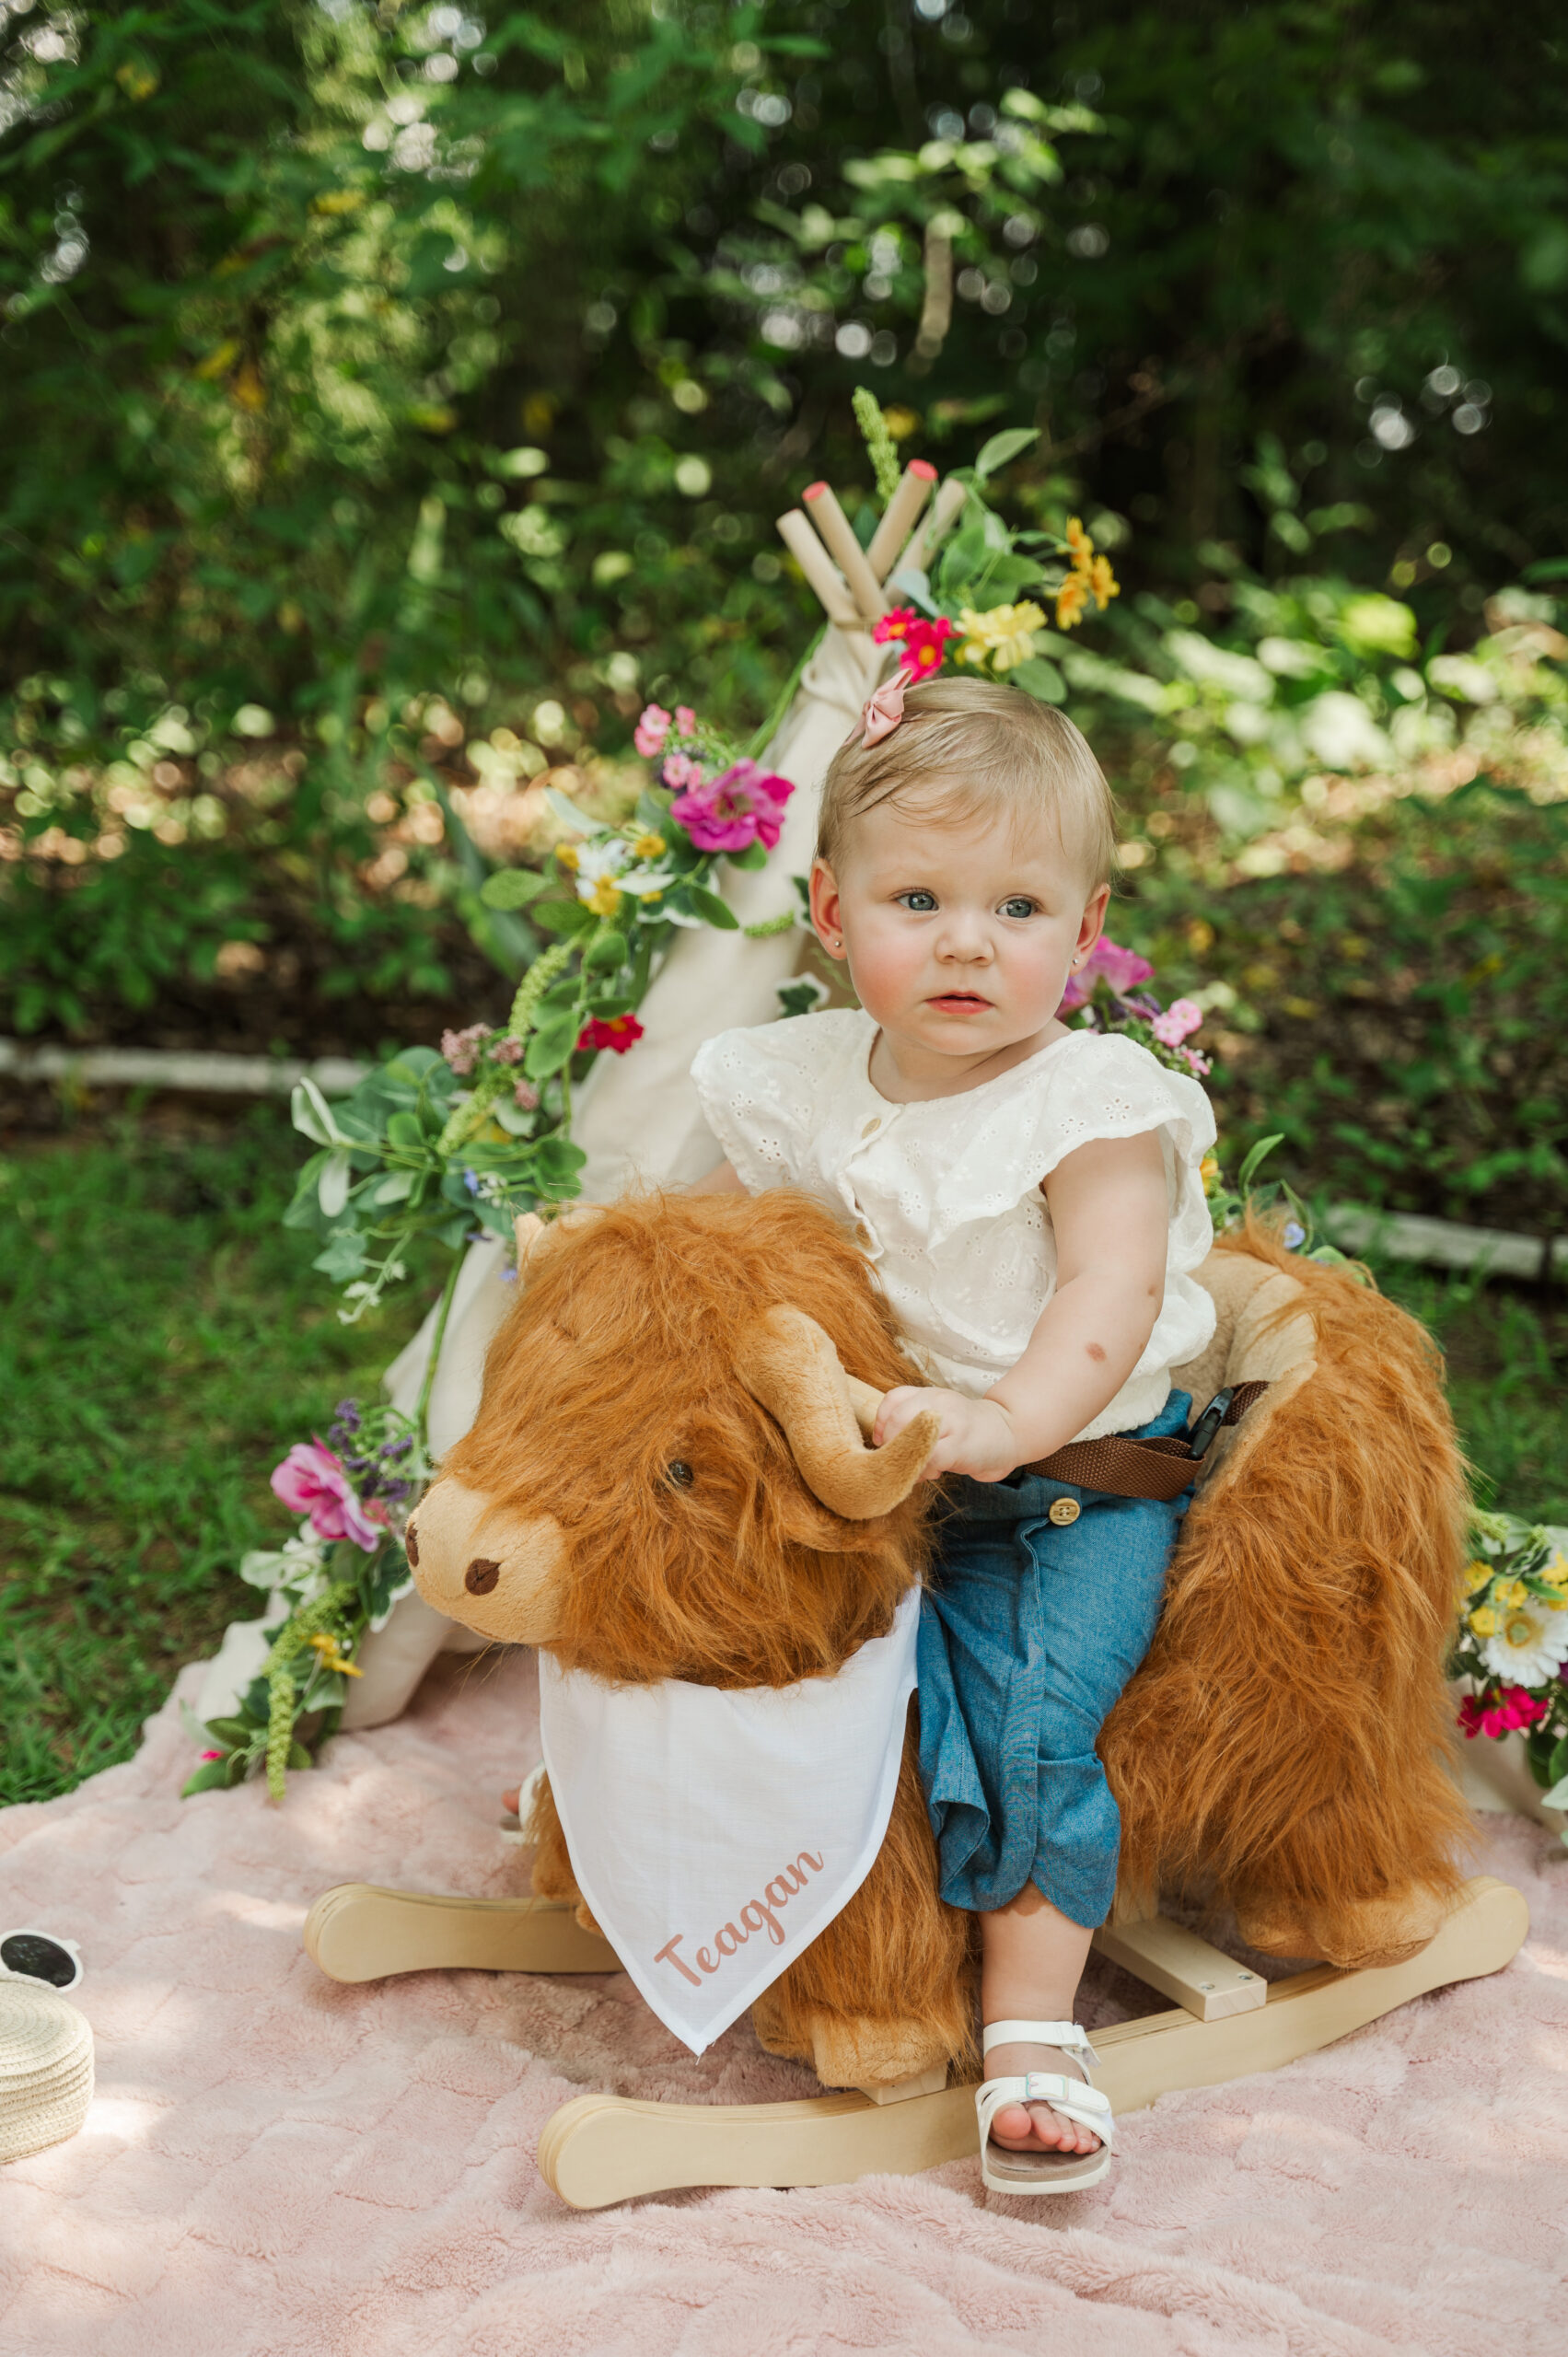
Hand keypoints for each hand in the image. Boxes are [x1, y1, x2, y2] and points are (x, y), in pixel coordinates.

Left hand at [872, 1385, 1021, 1482]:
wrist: (1007, 1435)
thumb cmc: (965, 1430)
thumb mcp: (938, 1415)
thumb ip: (911, 1420)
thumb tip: (880, 1442)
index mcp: (929, 1394)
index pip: (893, 1399)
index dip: (881, 1423)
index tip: (882, 1442)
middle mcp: (939, 1402)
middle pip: (897, 1418)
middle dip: (890, 1444)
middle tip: (899, 1459)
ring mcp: (951, 1421)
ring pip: (909, 1435)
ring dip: (906, 1458)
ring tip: (919, 1467)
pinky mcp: (960, 1445)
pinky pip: (929, 1458)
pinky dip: (924, 1471)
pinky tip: (934, 1473)